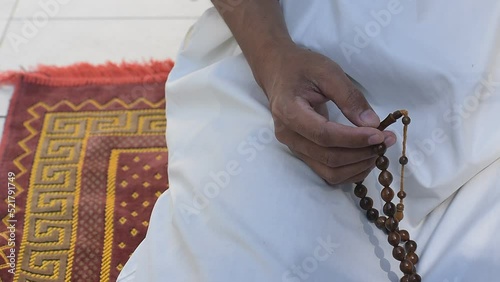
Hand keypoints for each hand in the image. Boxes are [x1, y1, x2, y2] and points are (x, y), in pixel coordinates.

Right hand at [256, 45, 395, 184]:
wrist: (278, 72)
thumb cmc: (301, 67)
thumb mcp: (327, 72)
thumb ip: (349, 97)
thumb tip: (371, 124)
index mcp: (289, 111)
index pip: (323, 134)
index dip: (353, 139)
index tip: (380, 134)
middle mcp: (288, 135)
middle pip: (328, 157)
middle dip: (361, 153)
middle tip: (386, 140)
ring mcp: (293, 147)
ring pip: (328, 171)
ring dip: (358, 166)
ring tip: (378, 150)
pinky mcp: (302, 153)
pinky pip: (327, 172)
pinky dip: (350, 171)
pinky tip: (365, 158)